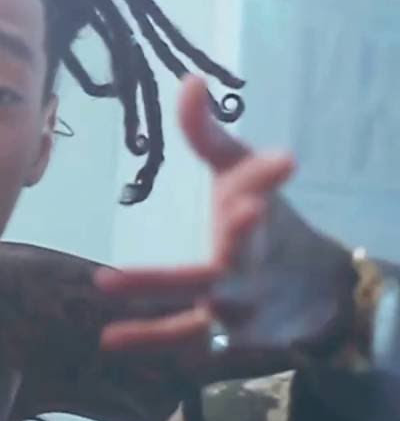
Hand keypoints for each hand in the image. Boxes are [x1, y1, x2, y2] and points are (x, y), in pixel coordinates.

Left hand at [98, 77, 353, 356]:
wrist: (315, 288)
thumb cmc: (261, 218)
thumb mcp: (239, 171)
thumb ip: (207, 133)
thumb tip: (191, 80)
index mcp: (256, 215)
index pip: (262, 189)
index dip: (267, 176)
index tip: (282, 161)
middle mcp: (252, 264)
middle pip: (238, 257)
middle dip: (235, 240)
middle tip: (233, 209)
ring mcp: (242, 307)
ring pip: (205, 312)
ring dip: (165, 308)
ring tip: (106, 288)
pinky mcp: (228, 336)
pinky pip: (185, 338)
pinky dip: (151, 340)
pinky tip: (109, 340)